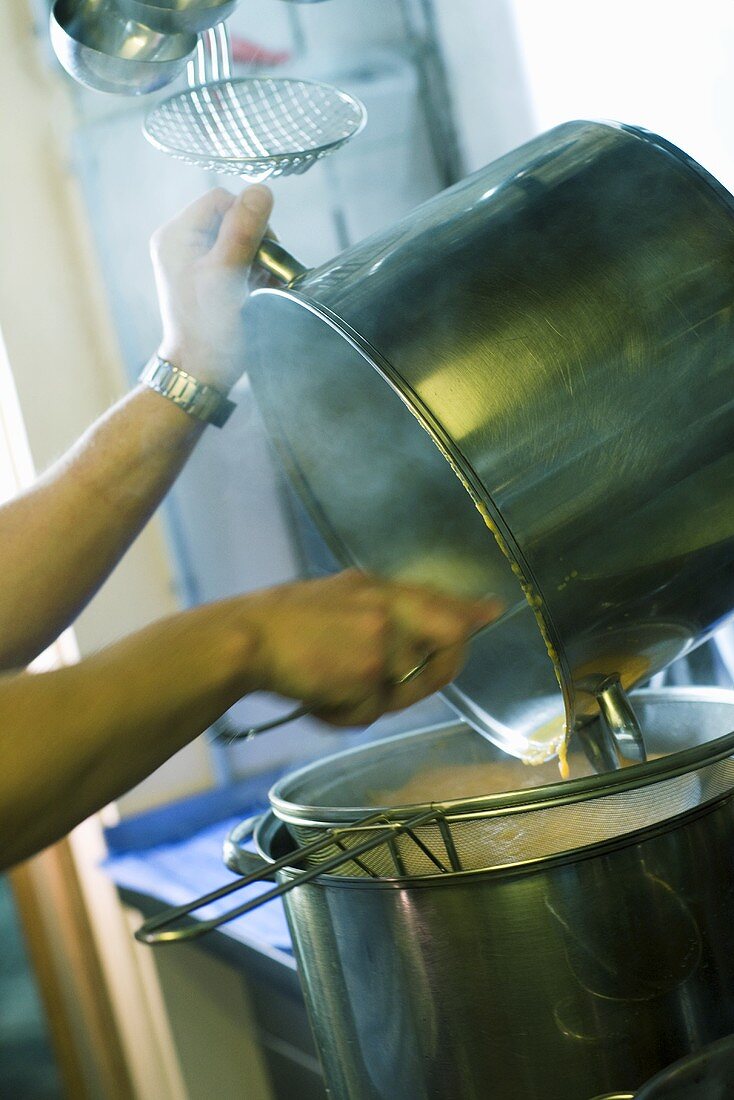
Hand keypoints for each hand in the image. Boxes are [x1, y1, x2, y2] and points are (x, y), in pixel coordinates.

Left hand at [150, 185, 273, 393]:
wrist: (200, 373)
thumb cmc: (210, 332)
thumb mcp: (226, 276)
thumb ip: (243, 231)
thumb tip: (261, 190)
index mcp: (176, 235)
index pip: (222, 199)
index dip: (249, 219)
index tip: (261, 253)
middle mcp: (179, 242)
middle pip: (231, 217)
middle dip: (255, 242)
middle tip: (262, 273)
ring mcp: (190, 260)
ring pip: (237, 238)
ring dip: (256, 259)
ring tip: (259, 286)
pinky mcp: (204, 278)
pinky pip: (235, 258)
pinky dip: (251, 272)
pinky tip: (256, 292)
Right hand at [238, 570, 502, 726]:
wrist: (242, 639)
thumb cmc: (279, 625)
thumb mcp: (334, 598)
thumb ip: (379, 608)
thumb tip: (407, 626)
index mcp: (375, 587)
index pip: (438, 597)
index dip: (468, 611)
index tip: (492, 611)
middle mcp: (388, 606)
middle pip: (449, 641)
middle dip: (435, 674)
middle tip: (393, 687)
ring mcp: (382, 638)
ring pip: (401, 691)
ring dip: (364, 700)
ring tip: (322, 683)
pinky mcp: (369, 671)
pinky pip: (370, 712)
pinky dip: (342, 715)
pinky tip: (314, 695)